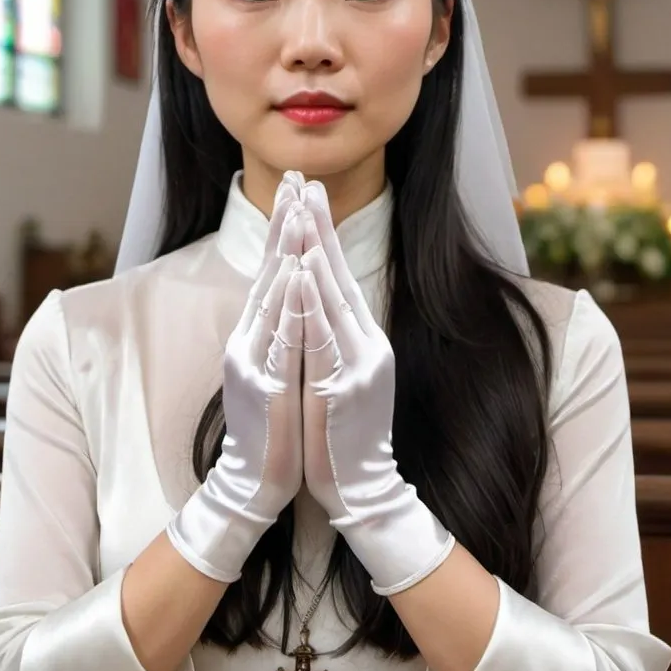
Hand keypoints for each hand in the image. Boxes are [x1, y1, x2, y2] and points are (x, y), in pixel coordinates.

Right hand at [167, 177, 307, 581]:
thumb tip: (293, 292)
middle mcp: (250, 338)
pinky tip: (296, 276)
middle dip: (284, 223)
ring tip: (297, 212)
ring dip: (285, 253)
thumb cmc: (274, 424)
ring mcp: (254, 360)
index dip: (286, 230)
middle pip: (269, 271)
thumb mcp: (276, 367)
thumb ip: (280, 330)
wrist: (255, 481)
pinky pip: (279, 338)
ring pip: (272, 297)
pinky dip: (288, 305)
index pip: (275, 271)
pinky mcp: (264, 386)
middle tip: (295, 179)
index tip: (301, 189)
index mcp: (259, 333)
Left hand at [298, 180, 454, 594]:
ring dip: (317, 252)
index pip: (340, 277)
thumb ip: (336, 338)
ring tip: (304, 211)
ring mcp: (359, 364)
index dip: (324, 235)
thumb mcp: (346, 376)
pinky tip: (303, 271)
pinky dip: (312, 300)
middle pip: (339, 275)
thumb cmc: (344, 433)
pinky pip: (323, 335)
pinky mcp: (344, 386)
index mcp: (364, 340)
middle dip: (320, 227)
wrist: (361, 488)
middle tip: (308, 182)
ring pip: (332, 298)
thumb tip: (317, 301)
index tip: (310, 195)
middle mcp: (367, 344)